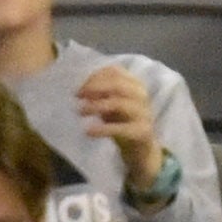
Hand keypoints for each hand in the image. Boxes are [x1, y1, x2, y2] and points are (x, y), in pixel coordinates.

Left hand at [74, 63, 168, 199]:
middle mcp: (142, 95)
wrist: (143, 149)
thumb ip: (100, 95)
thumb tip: (81, 89)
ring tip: (80, 111)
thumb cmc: (124, 122)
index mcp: (135, 84)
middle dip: (94, 87)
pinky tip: (88, 131)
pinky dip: (102, 129)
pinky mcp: (143, 131)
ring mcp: (144, 113)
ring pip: (119, 103)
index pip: (114, 71)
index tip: (78, 87)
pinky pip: (121, 128)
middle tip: (77, 96)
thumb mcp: (111, 104)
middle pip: (117, 84)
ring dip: (96, 106)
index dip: (94, 77)